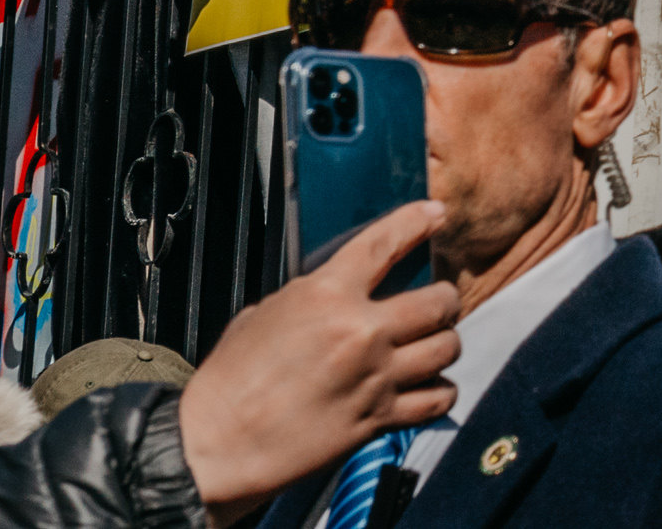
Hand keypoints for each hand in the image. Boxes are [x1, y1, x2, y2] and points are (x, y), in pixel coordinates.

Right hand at [174, 198, 457, 522]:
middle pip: (438, 301)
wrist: (214, 447)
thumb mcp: (261, 316)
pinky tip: (430, 386)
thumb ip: (308, 298)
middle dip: (444, 299)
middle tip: (437, 304)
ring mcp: (374, 376)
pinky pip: (437, 398)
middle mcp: (360, 331)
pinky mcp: (378, 419)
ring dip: (445, 343)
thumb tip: (333, 295)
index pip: (385, 243)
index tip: (435, 214)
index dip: (416, 222)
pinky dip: (441, 391)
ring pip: (447, 347)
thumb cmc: (228, 383)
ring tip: (434, 345)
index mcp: (325, 295)